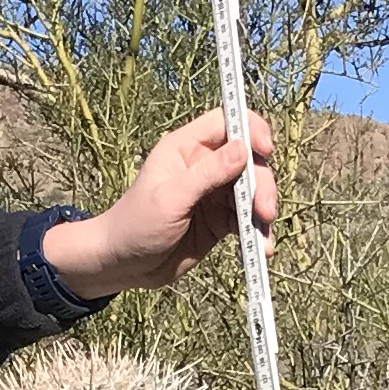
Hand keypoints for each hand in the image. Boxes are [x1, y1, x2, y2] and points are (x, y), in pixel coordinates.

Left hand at [35, 108, 278, 301]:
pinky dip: (257, 232)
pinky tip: (261, 249)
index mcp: (185, 148)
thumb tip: (242, 149)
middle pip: (247, 160)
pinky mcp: (220, 220)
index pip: (225, 123)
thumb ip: (206, 174)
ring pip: (253, 190)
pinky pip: (247, 219)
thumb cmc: (135, 226)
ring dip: (263, 210)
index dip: (250, 130)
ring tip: (262, 240)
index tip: (265, 150)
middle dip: (261, 184)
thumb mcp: (169, 199)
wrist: (123, 265)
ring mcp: (214, 193)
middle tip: (264, 212)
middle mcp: (203, 165)